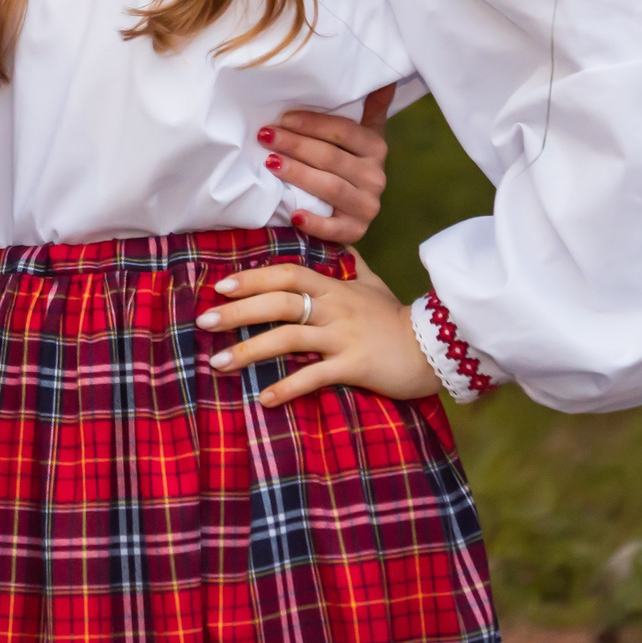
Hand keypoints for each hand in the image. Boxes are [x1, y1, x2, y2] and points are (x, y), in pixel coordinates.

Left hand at [195, 248, 438, 409]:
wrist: (438, 347)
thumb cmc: (397, 317)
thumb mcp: (373, 284)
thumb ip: (351, 264)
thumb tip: (340, 242)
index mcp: (333, 287)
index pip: (285, 274)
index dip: (252, 278)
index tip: (220, 286)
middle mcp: (334, 307)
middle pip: (277, 303)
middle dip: (237, 312)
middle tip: (203, 323)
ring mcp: (343, 336)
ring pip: (287, 338)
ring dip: (248, 352)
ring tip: (217, 364)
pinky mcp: (355, 365)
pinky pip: (314, 376)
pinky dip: (288, 388)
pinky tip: (264, 400)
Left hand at [260, 83, 392, 243]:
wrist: (351, 211)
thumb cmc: (347, 164)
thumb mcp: (361, 135)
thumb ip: (370, 107)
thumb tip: (384, 77)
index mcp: (376, 148)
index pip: (343, 131)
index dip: (312, 123)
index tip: (282, 117)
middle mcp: (376, 177)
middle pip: (332, 157)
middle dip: (295, 144)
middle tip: (265, 136)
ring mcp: (367, 206)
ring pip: (330, 187)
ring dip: (298, 174)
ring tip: (270, 163)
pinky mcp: (356, 231)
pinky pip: (335, 228)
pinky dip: (314, 222)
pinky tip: (294, 213)